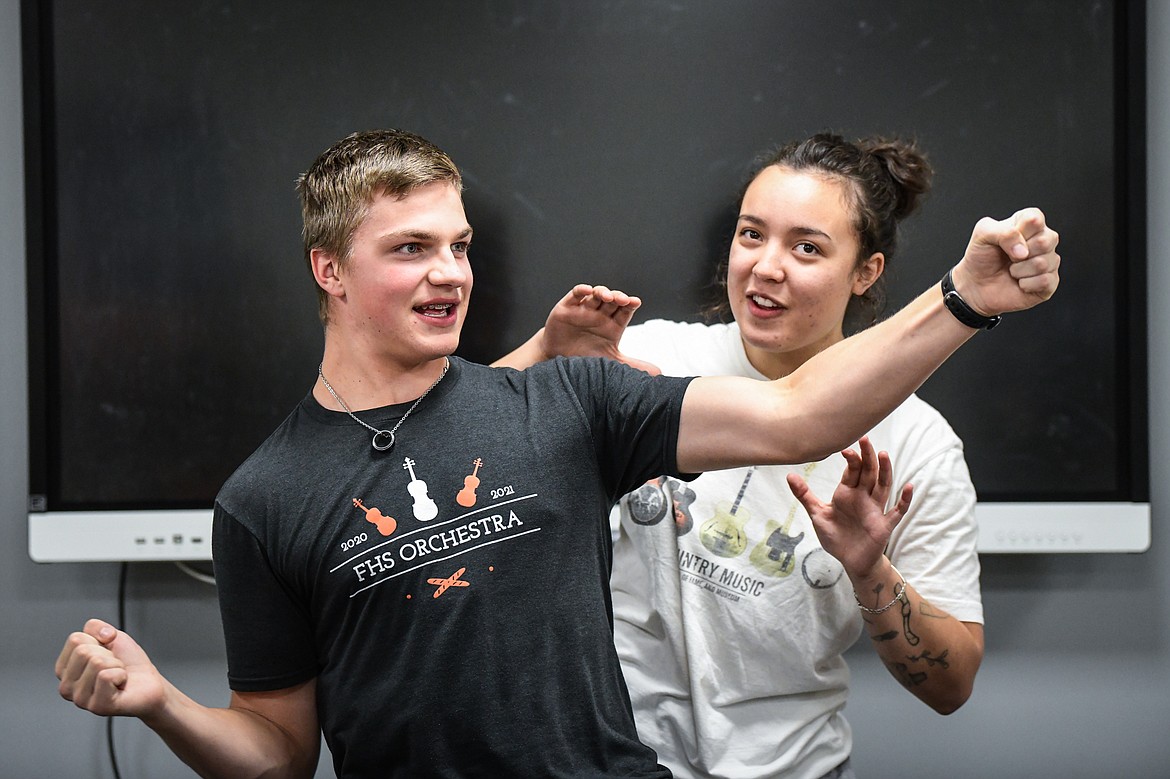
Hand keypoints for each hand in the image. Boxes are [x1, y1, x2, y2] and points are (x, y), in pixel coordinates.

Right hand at [56, 618, 166, 718]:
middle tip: (114, 666)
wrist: (149, 682)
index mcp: (65, 669)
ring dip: (116, 665)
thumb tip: (102, 634)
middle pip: (83, 651)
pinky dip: (121, 674)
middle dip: (107, 654)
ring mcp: (80, 699)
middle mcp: (67, 686)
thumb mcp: (110, 636)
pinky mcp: (97, 706)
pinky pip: (106, 676)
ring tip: (117, 676)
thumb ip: (95, 626)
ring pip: (96, 663)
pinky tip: (121, 685)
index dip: (98, 640)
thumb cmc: (128, 663)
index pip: (75, 640)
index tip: (106, 653)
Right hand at [541, 284, 660, 373]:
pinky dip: (581, 290)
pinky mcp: (567, 307)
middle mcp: (600, 314)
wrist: (557, 360)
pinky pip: (576, 294)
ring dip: (603, 292)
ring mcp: (584, 309)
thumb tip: (658, 373)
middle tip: (623, 300)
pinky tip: (587, 290)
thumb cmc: (585, 357)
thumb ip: (632, 365)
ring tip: (608, 297)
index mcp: (612, 324)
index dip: (630, 304)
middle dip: (619, 297)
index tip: (635, 302)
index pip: (625, 310)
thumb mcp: (610, 362)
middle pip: (613, 300)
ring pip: (596, 295)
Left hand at [787, 436, 912, 581]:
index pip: (851, 471)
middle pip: (868, 472)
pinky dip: (904, 499)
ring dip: (885, 471)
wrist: (850, 561)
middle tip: (864, 439)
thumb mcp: (817, 514)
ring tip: (883, 454)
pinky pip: (898, 511)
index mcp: (847, 493)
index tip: (845, 448)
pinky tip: (908, 486)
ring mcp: (876, 509)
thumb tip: (789, 475)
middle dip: (867, 456)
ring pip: (883, 486)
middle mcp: (863, 497)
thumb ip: (805, 495)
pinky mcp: (884, 524)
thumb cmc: (836, 536)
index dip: (850, 460)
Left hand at [951, 207, 1059, 316]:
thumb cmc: (981, 257)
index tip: (1004, 239)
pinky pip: (1045, 281)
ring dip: (1019, 271)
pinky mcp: (1050, 282)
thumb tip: (1023, 250)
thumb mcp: (982, 234)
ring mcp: (1049, 260)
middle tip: (1009, 257)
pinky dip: (1025, 284)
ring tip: (1012, 270)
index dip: (1018, 232)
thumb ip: (1003, 232)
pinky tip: (1020, 283)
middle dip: (1018, 254)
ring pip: (1043, 263)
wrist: (976, 285)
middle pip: (1045, 241)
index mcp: (1029, 223)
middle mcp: (1043, 239)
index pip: (1035, 219)